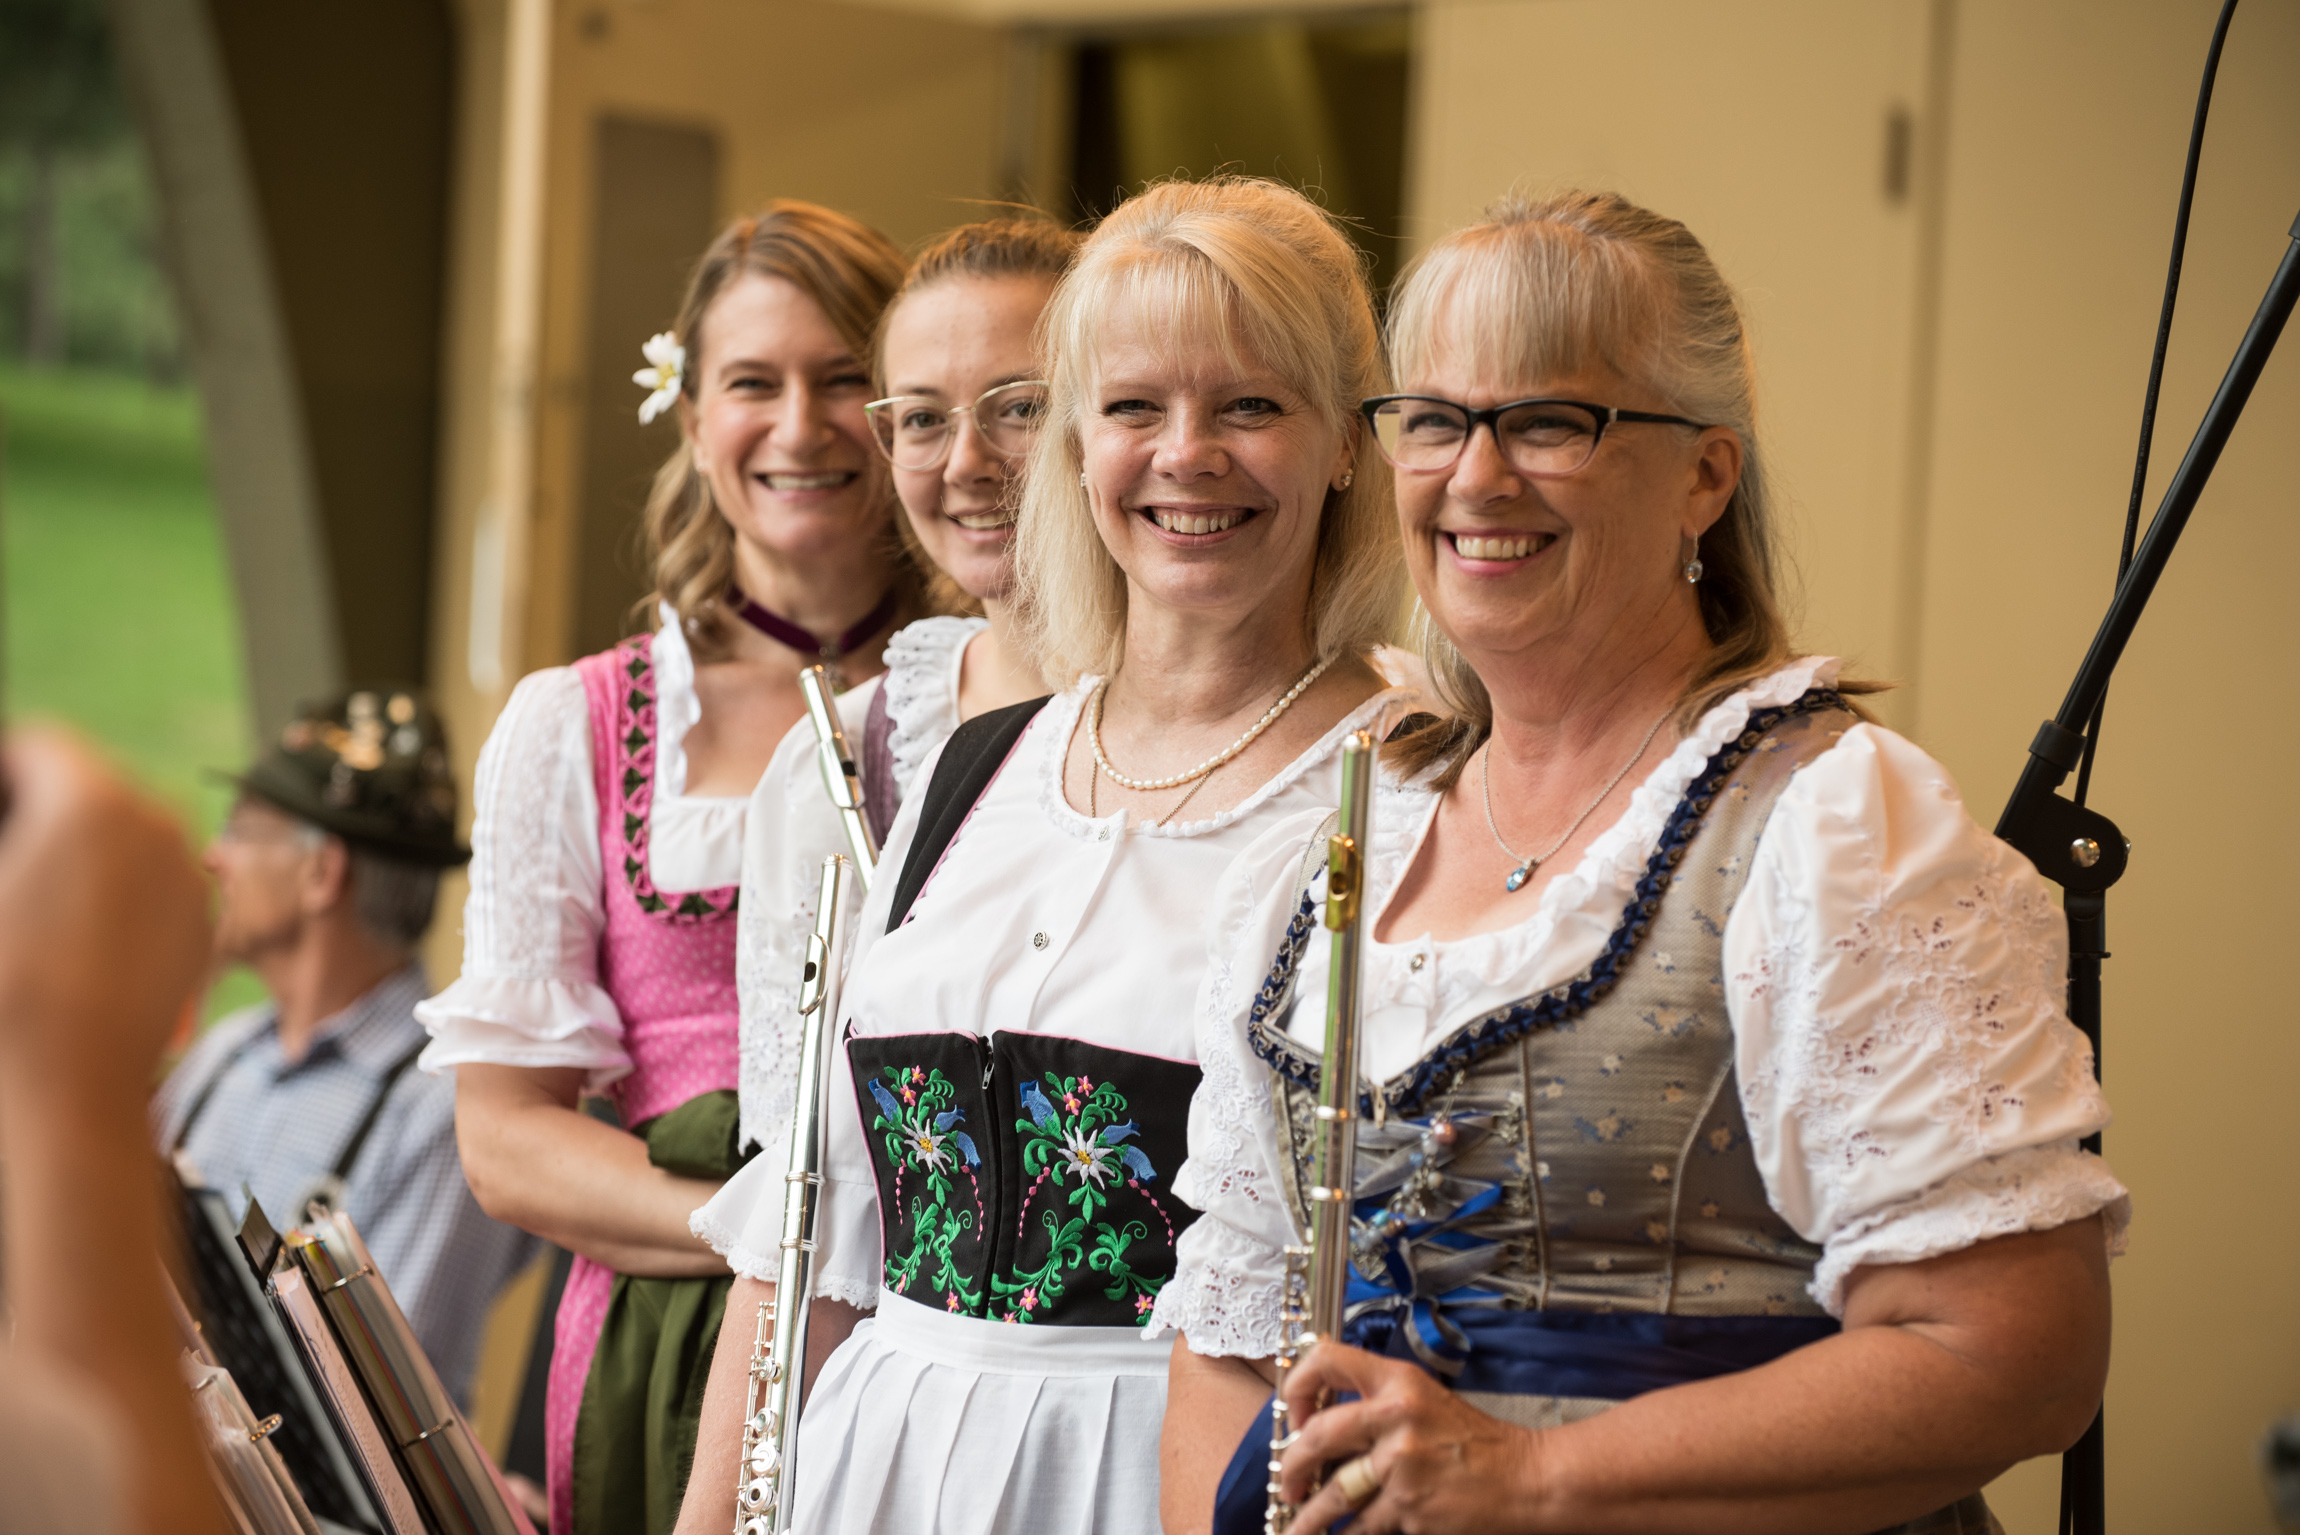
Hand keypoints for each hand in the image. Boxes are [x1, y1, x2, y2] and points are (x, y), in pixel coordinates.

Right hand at [0, 729, 210, 1098]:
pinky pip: (151, 878)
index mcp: (92, 801)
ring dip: (79, 847)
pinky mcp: (200, 919)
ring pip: (123, 832)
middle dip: (39, 806)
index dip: (4, 768)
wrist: (70, 1084)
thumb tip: (19, 830)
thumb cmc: (6, 990)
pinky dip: (115, 888)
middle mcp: (157, 822)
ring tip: (33, 894)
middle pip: (85, 784)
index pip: (37, 744)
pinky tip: (74, 930)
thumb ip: (11, 828)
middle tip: (12, 848)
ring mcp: (188, 871)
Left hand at [1280, 1340, 1542, 1533]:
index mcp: (1399, 1382)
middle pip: (1317, 1436)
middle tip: (1288, 1483)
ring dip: (1308, 1516)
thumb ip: (1380, 1405)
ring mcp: (1401, 1465)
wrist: (1528, 1480)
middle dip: (1291, 1466)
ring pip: (1333, 1494)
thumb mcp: (1428, 1402)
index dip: (1297, 1386)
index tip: (1293, 1415)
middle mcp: (1396, 1417)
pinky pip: (1362, 1527)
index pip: (1328, 1360)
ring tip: (1297, 1527)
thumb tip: (1322, 1426)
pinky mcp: (1409, 1508)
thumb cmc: (1478, 1444)